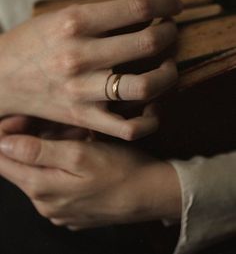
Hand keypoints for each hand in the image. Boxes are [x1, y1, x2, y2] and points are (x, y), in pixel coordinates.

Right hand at [0, 0, 179, 138]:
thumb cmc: (31, 43)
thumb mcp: (60, 16)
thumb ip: (101, 15)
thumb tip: (144, 14)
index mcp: (75, 22)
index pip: (138, 7)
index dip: (166, 4)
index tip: (173, 6)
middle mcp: (81, 56)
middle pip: (148, 43)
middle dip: (170, 35)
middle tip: (170, 33)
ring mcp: (83, 90)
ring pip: (144, 86)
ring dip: (168, 74)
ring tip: (168, 66)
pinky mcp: (84, 118)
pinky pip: (129, 127)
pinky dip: (151, 118)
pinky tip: (155, 105)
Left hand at [0, 132, 180, 229]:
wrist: (151, 194)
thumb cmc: (121, 170)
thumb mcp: (80, 155)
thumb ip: (39, 152)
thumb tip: (3, 144)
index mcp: (41, 189)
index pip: (3, 161)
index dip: (5, 136)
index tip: (20, 118)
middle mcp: (45, 204)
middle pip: (22, 167)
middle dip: (33, 141)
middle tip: (59, 125)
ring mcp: (58, 210)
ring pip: (40, 174)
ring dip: (50, 153)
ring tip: (76, 138)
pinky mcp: (71, 211)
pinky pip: (55, 185)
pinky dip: (61, 167)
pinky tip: (81, 157)